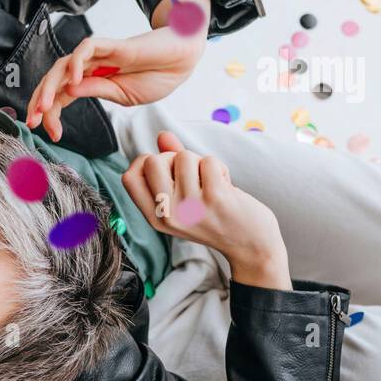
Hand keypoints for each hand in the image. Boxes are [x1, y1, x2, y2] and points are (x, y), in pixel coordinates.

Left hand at [25, 28, 206, 141]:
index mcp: (93, 82)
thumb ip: (97, 91)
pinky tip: (72, 80)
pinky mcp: (112, 44)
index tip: (50, 134)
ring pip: (63, 65)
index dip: (50, 113)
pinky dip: (76, 63)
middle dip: (39, 100)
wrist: (183, 60)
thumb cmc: (158, 76)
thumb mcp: (123, 95)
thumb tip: (70, 91)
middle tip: (32, 122)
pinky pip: (86, 49)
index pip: (61, 95)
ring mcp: (100, 55)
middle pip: (54, 80)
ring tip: (43, 107)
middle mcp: (91, 67)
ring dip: (49, 86)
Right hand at [121, 132, 290, 289]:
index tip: (163, 167)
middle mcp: (167, 214)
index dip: (144, 162)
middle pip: (153, 161)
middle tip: (191, 174)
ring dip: (200, 162)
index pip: (129, 177)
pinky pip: (208, 161)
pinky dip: (219, 168)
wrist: (250, 245)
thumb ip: (170, 166)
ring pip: (184, 156)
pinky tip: (225, 186)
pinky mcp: (214, 198)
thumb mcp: (184, 199)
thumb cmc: (216, 218)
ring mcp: (190, 206)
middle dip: (174, 157)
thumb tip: (163, 135)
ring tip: (211, 182)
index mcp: (155, 217)